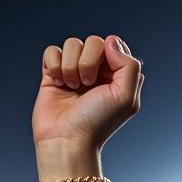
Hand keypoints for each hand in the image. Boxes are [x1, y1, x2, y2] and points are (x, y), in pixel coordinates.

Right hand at [32, 34, 142, 178]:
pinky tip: (58, 83)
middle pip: (92, 41)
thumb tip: (110, 41)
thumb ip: (129, 66)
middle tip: (87, 84)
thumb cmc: (97, 124)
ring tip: (72, 87)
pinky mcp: (53, 75)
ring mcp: (73, 72)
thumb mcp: (126, 98)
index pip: (114, 44)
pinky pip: (52, 51)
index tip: (106, 76)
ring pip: (71, 44)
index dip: (109, 54)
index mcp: (115, 76)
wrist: (67, 140)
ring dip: (71, 65)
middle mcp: (96, 73)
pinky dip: (55, 65)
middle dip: (89, 61)